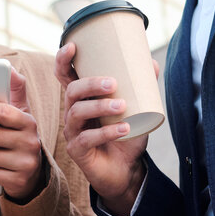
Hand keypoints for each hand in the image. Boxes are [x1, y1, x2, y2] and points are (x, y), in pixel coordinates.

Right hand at [55, 43, 149, 215]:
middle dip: (90, 84)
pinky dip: (107, 132)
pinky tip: (124, 129)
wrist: (126, 169)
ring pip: (77, 113)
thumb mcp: (136, 108)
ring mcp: (73, 132)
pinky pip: (87, 139)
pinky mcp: (77, 150)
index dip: (63, 60)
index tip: (72, 46)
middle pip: (72, 92)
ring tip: (121, 106)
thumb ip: (142, 86)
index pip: (65, 76)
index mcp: (83, 98)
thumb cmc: (126, 134)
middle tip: (112, 83)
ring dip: (99, 107)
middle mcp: (72, 112)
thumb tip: (151, 62)